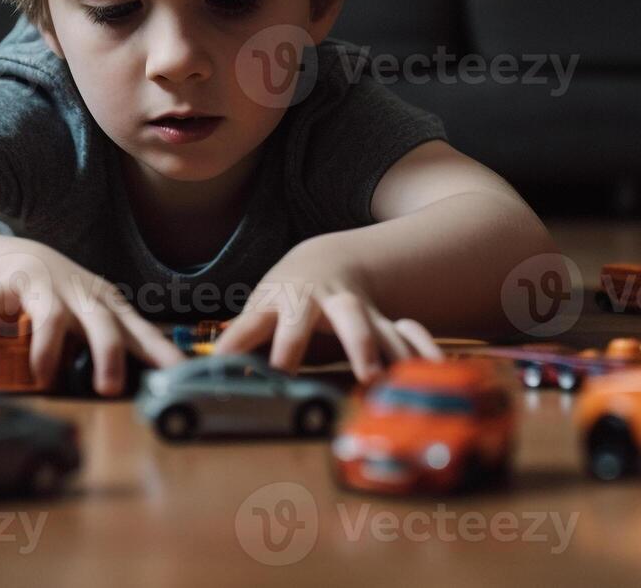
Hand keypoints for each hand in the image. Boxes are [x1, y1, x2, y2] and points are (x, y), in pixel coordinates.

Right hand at [0, 245, 184, 395]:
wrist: (23, 259)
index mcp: (108, 308)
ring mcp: (45, 290)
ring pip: (52, 317)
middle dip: (108, 354)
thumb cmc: (68, 300)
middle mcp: (80, 299)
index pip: (141, 333)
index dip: (160, 353)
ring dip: (49, 347)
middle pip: (103, 324)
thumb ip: (124, 346)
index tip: (177, 375)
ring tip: (43, 376)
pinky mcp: (9, 287)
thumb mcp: (100, 317)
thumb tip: (159, 384)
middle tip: (108, 388)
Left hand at [210, 244, 442, 381]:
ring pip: (362, 322)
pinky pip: (399, 335)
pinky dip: (418, 352)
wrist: (325, 261)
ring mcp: (346, 309)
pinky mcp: (374, 321)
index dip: (237, 346)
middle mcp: (312, 304)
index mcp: (274, 304)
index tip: (224, 369)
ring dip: (371, 347)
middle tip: (313, 367)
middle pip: (315, 317)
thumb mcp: (256, 310)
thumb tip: (205, 374)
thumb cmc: (281, 298)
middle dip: (315, 339)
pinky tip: (435, 371)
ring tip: (376, 379)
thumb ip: (238, 343)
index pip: (250, 326)